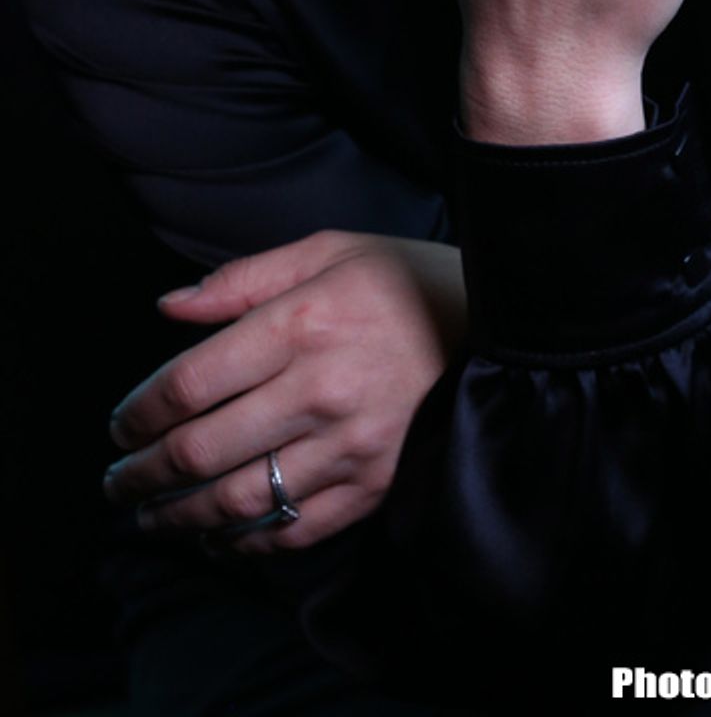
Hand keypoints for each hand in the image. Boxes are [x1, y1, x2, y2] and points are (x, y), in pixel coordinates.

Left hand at [103, 229, 465, 553]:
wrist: (508, 324)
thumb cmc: (410, 281)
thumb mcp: (332, 250)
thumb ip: (245, 279)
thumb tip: (171, 308)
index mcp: (302, 323)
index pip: (189, 384)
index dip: (139, 413)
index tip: (122, 424)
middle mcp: (319, 390)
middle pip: (200, 451)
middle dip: (141, 474)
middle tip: (118, 481)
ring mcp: (349, 446)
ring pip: (237, 500)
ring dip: (178, 517)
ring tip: (152, 516)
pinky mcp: (375, 484)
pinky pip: (294, 529)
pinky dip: (245, 543)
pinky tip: (219, 536)